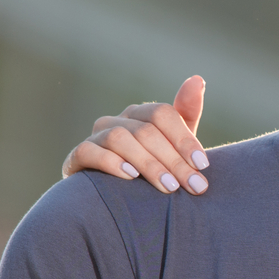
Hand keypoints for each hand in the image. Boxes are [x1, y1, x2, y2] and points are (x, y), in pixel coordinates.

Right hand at [63, 76, 211, 194]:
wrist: (113, 199)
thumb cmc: (151, 168)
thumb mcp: (173, 144)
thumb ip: (186, 114)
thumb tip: (197, 79)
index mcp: (140, 115)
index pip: (162, 114)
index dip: (184, 138)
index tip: (202, 165)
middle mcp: (116, 120)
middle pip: (146, 131)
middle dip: (174, 161)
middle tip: (194, 186)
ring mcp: (95, 137)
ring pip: (119, 138)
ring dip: (148, 164)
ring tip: (169, 187)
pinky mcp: (76, 157)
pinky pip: (89, 151)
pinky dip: (110, 162)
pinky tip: (131, 177)